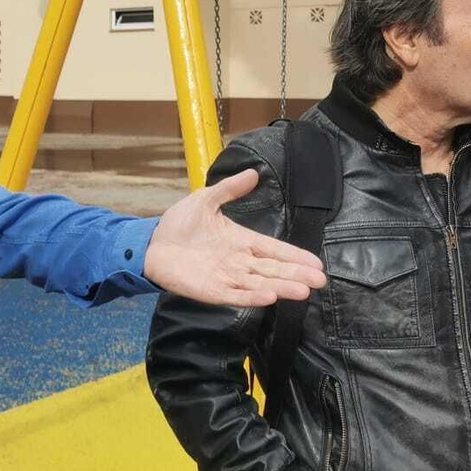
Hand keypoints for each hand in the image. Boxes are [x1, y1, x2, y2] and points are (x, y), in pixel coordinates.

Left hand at [145, 168, 327, 305]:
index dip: (294, 256)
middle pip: (272, 270)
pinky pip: (235, 295)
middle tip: (319, 280)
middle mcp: (238, 262)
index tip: (316, 263)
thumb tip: (253, 173)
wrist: (151, 243)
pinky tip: (269, 297)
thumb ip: (229, 190)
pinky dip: (251, 297)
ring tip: (302, 290)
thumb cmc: (179, 224)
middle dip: (296, 275)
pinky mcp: (211, 291)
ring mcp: (225, 278)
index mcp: (240, 241)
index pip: (273, 250)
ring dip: (280, 287)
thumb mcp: (205, 200)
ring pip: (259, 284)